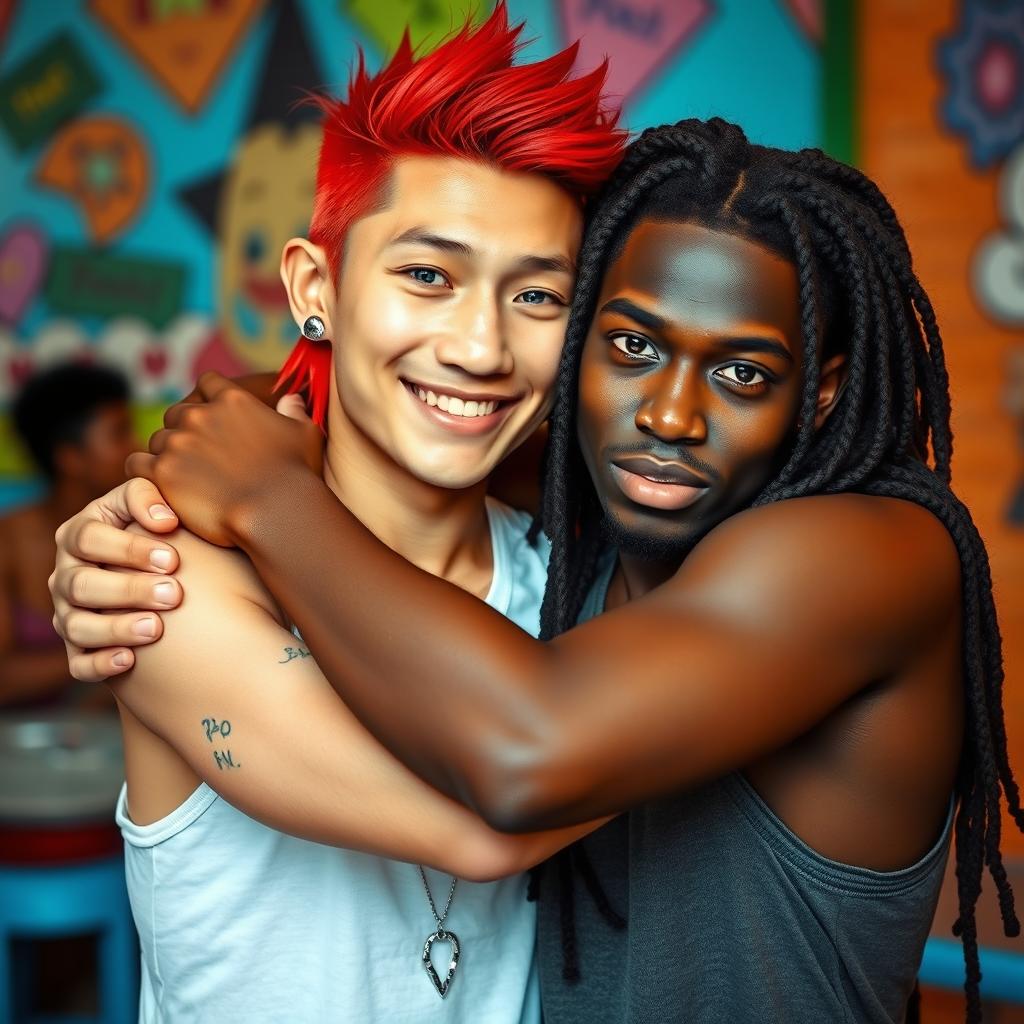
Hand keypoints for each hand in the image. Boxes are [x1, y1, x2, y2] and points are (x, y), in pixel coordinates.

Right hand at [49, 478, 183, 681]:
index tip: (173, 559)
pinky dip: (100, 664)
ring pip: (78, 626)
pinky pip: (79, 664)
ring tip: (156, 629)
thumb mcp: (149, 505)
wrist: (164, 575)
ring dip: (116, 629)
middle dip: (128, 590)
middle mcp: (67, 575)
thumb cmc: (158, 534)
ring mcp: (69, 614)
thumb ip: (149, 497)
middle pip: (82, 584)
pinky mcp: (79, 649)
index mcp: (78, 535)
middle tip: (173, 594)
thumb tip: (164, 520)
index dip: (128, 548)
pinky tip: (129, 661)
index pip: (88, 538)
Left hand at [127, 372, 323, 547]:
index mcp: (232, 400)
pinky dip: (144, 472)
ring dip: (167, 453)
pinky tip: (156, 483)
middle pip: (178, 412)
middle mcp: (200, 415)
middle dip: (185, 429)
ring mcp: (177, 443)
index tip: (212, 416)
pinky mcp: (161, 472)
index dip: (207, 398)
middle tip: (197, 454)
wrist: (275, 512)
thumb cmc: (296, 476)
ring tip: (181, 474)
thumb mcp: (306, 434)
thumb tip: (291, 398)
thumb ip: (294, 411)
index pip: (207, 382)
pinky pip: (136, 464)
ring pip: (158, 439)